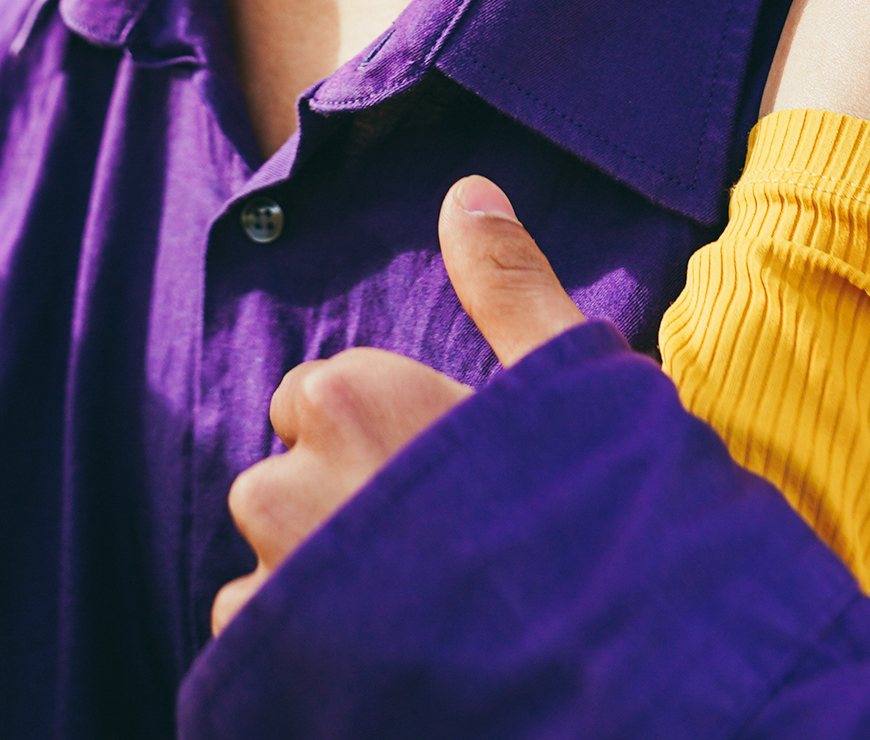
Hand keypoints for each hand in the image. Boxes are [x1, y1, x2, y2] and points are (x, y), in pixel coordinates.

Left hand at [211, 176, 585, 633]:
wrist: (612, 679)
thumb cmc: (595, 525)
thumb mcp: (570, 385)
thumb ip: (507, 286)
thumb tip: (468, 190)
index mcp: (350, 398)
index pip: (316, 397)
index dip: (380, 436)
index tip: (443, 477)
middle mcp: (286, 484)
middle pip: (282, 482)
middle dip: (338, 510)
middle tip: (437, 554)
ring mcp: (268, 585)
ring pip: (269, 564)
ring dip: (317, 583)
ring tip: (417, 616)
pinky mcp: (262, 670)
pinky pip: (257, 641)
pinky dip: (304, 655)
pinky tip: (389, 664)